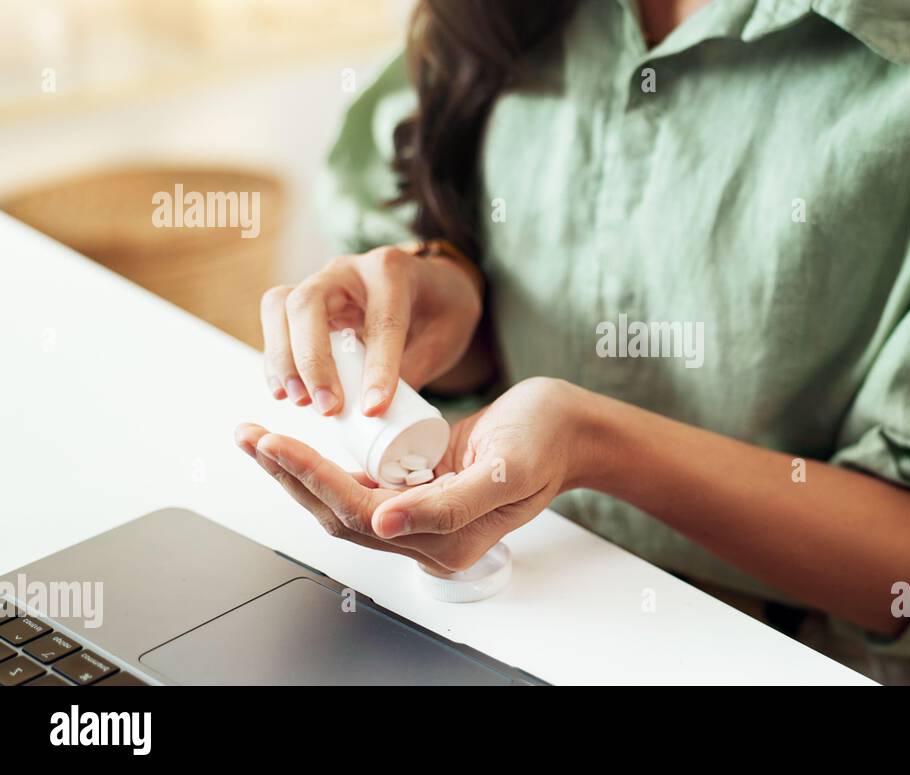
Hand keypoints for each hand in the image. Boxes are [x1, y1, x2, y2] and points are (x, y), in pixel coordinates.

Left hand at [235, 378, 594, 571]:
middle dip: (289, 475)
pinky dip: (324, 463)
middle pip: (338, 514)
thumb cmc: (544, 441)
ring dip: (297, 471)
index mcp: (447, 542)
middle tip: (249, 434)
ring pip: (342, 502)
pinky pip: (360, 484)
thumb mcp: (506, 469)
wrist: (569, 427)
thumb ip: (449, 504)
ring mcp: (420, 515)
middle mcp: (427, 537)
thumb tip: (384, 524)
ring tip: (258, 436)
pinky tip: (299, 440)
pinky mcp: (417, 490)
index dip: (312, 480)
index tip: (276, 443)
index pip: (359, 517)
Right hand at [261, 244, 481, 416]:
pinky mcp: (305, 301)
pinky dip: (276, 358)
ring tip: (300, 401)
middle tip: (326, 407)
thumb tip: (374, 412)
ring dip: (283, 358)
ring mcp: (322, 281)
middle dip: (311, 360)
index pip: (380, 320)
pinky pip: (277, 321)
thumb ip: (413, 368)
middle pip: (309, 302)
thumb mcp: (445, 337)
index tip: (373, 409)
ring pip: (281, 306)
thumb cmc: (442, 310)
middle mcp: (349, 269)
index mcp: (393, 271)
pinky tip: (286, 392)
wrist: (434, 285)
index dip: (376, 367)